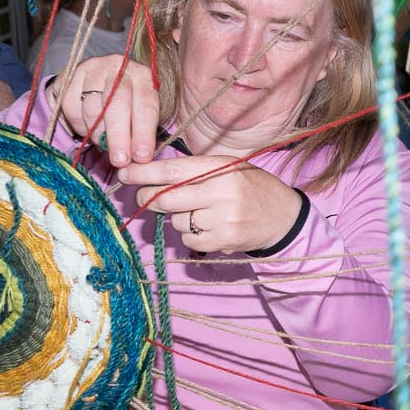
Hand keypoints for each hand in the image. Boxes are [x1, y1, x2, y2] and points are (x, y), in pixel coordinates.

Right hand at [53, 53, 159, 166]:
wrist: (94, 85)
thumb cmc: (125, 104)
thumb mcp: (139, 113)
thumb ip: (141, 132)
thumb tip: (140, 159)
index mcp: (144, 76)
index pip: (146, 105)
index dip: (144, 133)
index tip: (142, 156)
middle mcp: (119, 67)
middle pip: (118, 104)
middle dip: (119, 137)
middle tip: (120, 160)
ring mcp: (93, 69)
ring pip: (92, 108)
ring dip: (98, 133)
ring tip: (103, 143)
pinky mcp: (70, 75)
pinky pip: (72, 108)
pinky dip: (79, 125)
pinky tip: (87, 129)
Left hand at [117, 156, 303, 252]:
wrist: (285, 217)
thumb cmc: (251, 187)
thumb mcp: (228, 167)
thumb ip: (194, 170)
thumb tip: (149, 174)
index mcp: (221, 168)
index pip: (172, 170)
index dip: (143, 172)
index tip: (124, 172)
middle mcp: (221, 193)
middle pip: (166, 199)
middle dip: (147, 197)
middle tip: (143, 196)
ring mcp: (222, 220)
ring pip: (176, 221)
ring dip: (177, 217)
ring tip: (199, 211)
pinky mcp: (222, 242)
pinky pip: (188, 239)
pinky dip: (191, 234)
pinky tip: (209, 226)